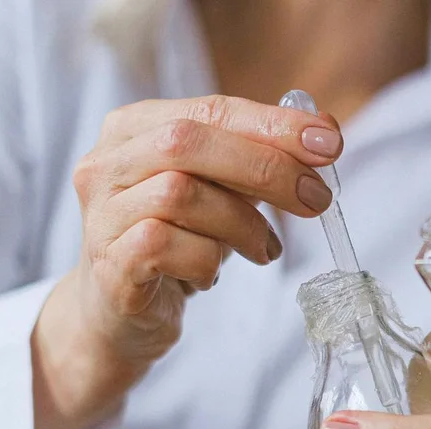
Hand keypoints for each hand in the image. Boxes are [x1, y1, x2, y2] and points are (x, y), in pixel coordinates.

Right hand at [33, 96, 343, 428]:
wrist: (118, 316)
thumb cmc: (176, 244)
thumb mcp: (220, 193)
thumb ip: (258, 160)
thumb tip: (323, 135)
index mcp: (132, 129)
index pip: (209, 110)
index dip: (272, 124)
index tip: (329, 142)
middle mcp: (106, 164)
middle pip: (186, 142)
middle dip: (264, 167)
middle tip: (316, 198)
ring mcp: (101, 215)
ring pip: (178, 194)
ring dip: (241, 224)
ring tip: (264, 249)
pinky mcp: (109, 264)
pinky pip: (165, 248)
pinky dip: (207, 261)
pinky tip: (212, 275)